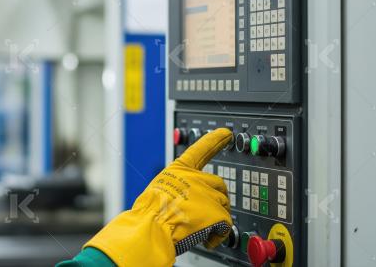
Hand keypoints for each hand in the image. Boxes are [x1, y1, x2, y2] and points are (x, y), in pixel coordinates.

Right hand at [83, 128, 232, 266]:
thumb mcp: (157, 191)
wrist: (152, 225)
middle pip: (218, 184)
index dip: (214, 140)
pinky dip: (218, 235)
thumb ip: (175, 191)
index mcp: (179, 170)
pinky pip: (226, 225)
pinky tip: (206, 240)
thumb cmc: (149, 212)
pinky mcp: (217, 211)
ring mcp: (208, 194)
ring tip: (200, 230)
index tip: (225, 133)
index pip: (200, 149)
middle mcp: (196, 178)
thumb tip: (182, 203)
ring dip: (215, 219)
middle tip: (207, 215)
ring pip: (223, 206)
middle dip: (216, 199)